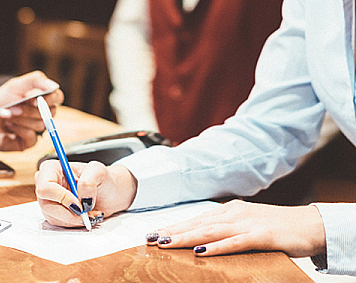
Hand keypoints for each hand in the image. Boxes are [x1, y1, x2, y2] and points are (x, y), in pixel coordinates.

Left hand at [0, 71, 62, 150]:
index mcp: (40, 98)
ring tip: (6, 115)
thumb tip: (54, 86)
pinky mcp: (29, 142)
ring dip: (19, 118)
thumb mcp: (15, 85)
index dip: (50, 99)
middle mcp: (41, 113)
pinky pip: (32, 136)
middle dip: (28, 110)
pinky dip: (18, 129)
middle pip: (50, 112)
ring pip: (40, 125)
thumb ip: (36, 80)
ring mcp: (36, 128)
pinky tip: (8, 126)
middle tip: (12, 107)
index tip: (36, 99)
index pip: (58, 97)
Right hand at [35, 159, 137, 227]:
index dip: (61, 197)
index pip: (45, 187)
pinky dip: (75, 222)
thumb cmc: (102, 179)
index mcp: (52, 169)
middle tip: (86, 212)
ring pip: (54, 217)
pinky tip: (87, 215)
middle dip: (69, 212)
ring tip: (91, 212)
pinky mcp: (55, 213)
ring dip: (74, 218)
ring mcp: (49, 200)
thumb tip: (80, 199)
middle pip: (47, 205)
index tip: (78, 204)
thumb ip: (89, 182)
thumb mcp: (99, 171)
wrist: (109, 193)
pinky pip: (60, 223)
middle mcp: (47, 184)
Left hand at [149, 199, 325, 258]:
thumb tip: (204, 240)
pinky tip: (202, 252)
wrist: (310, 224)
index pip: (196, 219)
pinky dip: (217, 247)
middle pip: (198, 224)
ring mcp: (247, 223)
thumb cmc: (278, 226)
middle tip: (150, 238)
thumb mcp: (248, 225)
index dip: (175, 226)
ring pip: (210, 231)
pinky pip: (235, 242)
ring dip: (186, 237)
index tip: (155, 232)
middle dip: (173, 231)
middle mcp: (234, 213)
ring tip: (166, 242)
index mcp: (229, 210)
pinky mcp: (261, 235)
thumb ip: (228, 229)